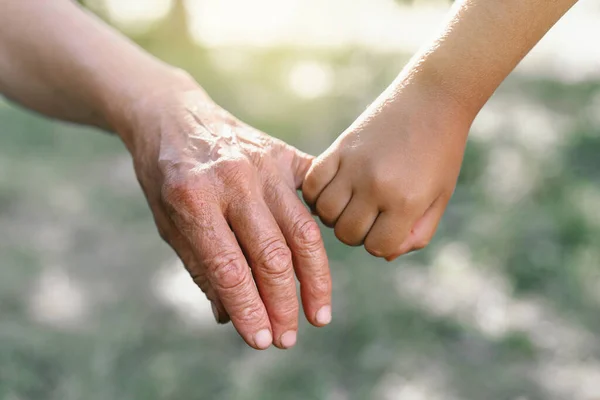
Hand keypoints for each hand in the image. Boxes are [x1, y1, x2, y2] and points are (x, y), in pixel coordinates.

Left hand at [123, 86, 331, 349]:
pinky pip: (314, 198)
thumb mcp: (166, 223)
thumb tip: (229, 317)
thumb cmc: (165, 175)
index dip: (248, 310)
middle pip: (273, 255)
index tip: (261, 341)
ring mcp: (265, 163)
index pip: (229, 269)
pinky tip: (323, 263)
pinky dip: (323, 231)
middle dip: (283, 305)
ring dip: (314, 280)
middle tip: (287, 339)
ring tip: (318, 315)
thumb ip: (200, 268)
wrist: (173, 114)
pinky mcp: (285, 154)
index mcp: (193, 198)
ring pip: (303, 232)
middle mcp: (233, 178)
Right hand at [303, 81, 472, 259]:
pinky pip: (311, 185)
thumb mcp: (439, 198)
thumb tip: (384, 253)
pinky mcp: (338, 148)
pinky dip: (316, 194)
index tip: (389, 227)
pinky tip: (332, 189)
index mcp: (406, 202)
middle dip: (358, 232)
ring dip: (336, 215)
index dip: (382, 243)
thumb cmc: (441, 152)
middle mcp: (376, 186)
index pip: (377, 247)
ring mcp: (353, 166)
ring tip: (350, 202)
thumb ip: (417, 233)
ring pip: (325, 213)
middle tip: (369, 215)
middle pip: (347, 233)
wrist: (433, 99)